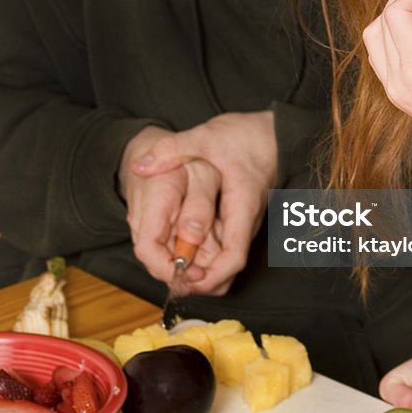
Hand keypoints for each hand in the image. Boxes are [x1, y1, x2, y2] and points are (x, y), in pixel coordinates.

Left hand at [129, 112, 277, 294]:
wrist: (272, 132)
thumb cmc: (244, 136)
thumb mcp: (204, 137)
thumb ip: (172, 151)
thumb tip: (139, 166)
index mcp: (242, 206)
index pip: (233, 257)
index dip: (211, 277)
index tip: (185, 280)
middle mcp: (247, 221)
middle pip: (229, 268)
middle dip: (201, 280)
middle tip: (169, 279)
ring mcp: (244, 222)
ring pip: (226, 261)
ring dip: (201, 270)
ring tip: (169, 266)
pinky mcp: (240, 219)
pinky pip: (225, 248)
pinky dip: (204, 255)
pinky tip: (181, 246)